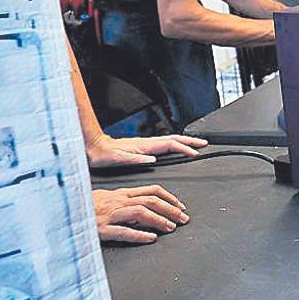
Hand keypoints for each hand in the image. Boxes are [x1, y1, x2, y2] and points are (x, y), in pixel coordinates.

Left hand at [86, 133, 208, 165]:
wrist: (94, 148)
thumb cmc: (104, 155)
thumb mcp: (118, 159)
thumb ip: (135, 159)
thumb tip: (152, 160)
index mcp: (144, 146)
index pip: (170, 145)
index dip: (184, 148)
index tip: (195, 153)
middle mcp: (147, 143)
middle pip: (174, 139)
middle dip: (190, 141)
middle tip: (204, 144)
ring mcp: (146, 144)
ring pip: (170, 140)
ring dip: (185, 142)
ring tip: (196, 145)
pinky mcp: (143, 147)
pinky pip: (165, 144)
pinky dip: (176, 144)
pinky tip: (176, 149)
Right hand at [93, 185, 189, 242]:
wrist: (65, 210)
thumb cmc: (85, 205)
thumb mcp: (107, 198)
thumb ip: (124, 200)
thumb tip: (143, 207)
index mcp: (121, 194)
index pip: (151, 190)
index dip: (169, 198)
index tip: (180, 206)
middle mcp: (118, 201)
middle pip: (150, 200)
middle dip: (170, 209)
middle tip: (183, 218)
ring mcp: (111, 214)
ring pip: (141, 212)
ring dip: (159, 220)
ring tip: (171, 227)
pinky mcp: (102, 228)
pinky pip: (124, 230)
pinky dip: (139, 234)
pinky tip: (150, 238)